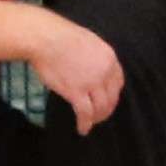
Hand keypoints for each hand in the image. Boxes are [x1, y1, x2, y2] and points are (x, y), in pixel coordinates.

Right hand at [24, 14, 125, 133]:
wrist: (47, 39)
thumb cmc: (61, 36)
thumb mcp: (88, 42)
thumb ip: (94, 57)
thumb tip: (90, 67)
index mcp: (109, 58)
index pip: (118, 81)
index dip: (113, 93)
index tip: (108, 99)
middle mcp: (105, 72)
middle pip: (112, 96)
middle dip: (107, 108)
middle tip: (100, 115)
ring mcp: (91, 83)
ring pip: (101, 107)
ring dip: (97, 117)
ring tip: (91, 122)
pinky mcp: (76, 92)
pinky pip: (85, 113)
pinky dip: (85, 123)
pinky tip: (82, 129)